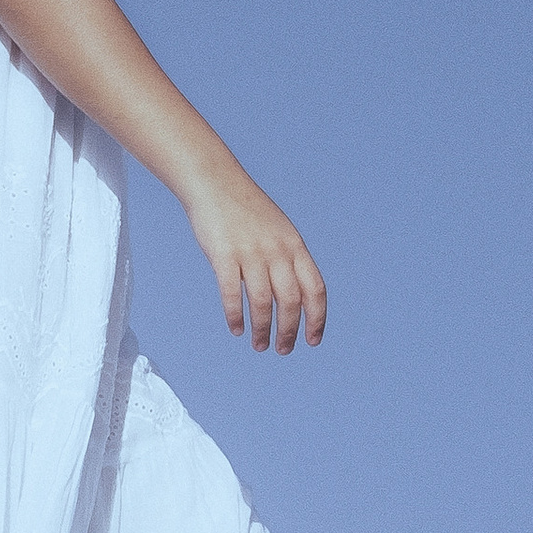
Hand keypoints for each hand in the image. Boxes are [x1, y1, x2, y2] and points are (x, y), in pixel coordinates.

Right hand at [185, 172, 326, 353]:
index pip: (315, 289)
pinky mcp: (224, 255)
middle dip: (289, 331)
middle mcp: (277, 251)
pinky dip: (236, 315)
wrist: (215, 182)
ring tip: (259, 345)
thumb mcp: (278, 230)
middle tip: (283, 350)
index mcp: (294, 246)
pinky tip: (237, 328)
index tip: (313, 340)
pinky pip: (232, 294)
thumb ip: (288, 259)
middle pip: (290, 301)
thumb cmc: (246, 209)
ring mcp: (250, 253)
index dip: (317, 318)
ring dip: (262, 329)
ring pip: (262, 302)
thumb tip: (296, 295)